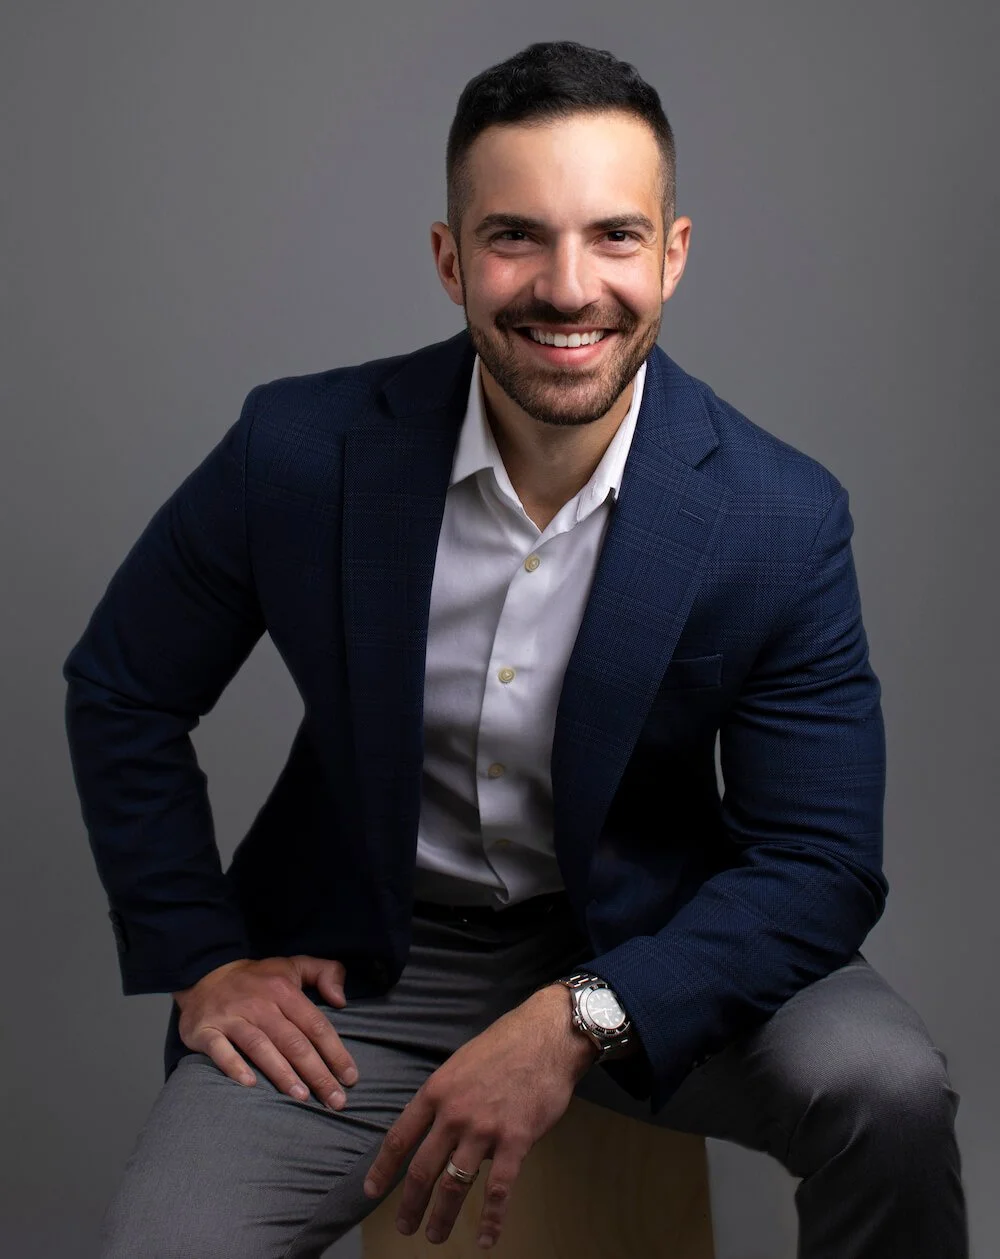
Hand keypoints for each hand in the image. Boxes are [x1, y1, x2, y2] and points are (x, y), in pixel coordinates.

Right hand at [172, 954, 358, 1109]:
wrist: (204, 974)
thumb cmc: (258, 979)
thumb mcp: (293, 965)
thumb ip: (325, 973)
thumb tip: (342, 1000)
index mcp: (283, 989)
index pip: (315, 1024)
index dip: (335, 1052)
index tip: (350, 1077)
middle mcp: (259, 1003)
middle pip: (293, 1041)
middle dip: (317, 1073)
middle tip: (335, 1100)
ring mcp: (231, 1017)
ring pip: (261, 1047)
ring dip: (282, 1074)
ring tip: (302, 1097)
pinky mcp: (206, 1030)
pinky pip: (220, 1050)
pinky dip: (234, 1066)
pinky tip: (250, 1085)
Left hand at [362, 984, 595, 1248]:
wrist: (545, 1036)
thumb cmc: (504, 1046)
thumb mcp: (460, 1064)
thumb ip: (446, 1099)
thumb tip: (445, 1134)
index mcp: (436, 1091)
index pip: (399, 1137)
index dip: (383, 1168)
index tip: (371, 1191)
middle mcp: (453, 1113)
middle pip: (422, 1169)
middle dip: (410, 1204)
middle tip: (404, 1226)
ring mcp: (483, 1129)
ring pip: (455, 1185)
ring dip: (442, 1216)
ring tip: (435, 1236)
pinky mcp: (515, 1140)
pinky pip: (498, 1189)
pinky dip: (491, 1219)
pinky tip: (486, 1238)